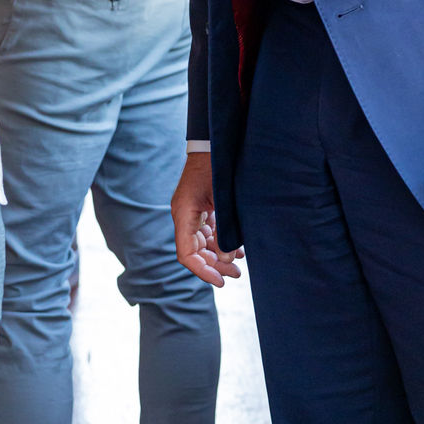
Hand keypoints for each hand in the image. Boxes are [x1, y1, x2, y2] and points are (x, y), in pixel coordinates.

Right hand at [171, 152, 244, 287]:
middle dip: (215, 265)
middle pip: (195, 251)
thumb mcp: (223, 201)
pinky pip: (208, 231)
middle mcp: (184, 215)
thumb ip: (224, 231)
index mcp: (184, 214)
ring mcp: (192, 211)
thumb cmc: (217, 168)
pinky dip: (221, 241)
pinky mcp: (201, 206)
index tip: (220, 281)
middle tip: (236, 274)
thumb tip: (228, 259)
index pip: (186, 254)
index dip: (203, 271)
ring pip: (202, 242)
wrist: (214, 142)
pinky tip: (237, 247)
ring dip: (219, 254)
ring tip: (239, 264)